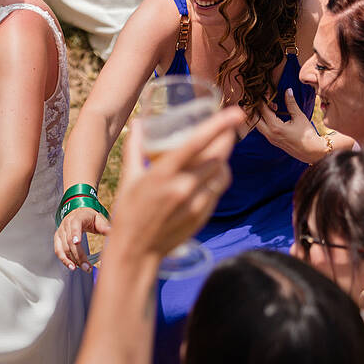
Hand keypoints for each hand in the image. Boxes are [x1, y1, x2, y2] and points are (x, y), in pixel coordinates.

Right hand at [54, 204, 109, 271]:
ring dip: (71, 260)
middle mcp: (66, 224)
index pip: (75, 225)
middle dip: (78, 256)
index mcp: (77, 218)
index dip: (75, 233)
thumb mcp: (98, 219)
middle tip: (87, 267)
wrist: (77, 213)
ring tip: (81, 268)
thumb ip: (103, 226)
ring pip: (64, 248)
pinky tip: (71, 267)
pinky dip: (64, 260)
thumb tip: (111, 232)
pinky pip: (58, 251)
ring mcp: (60, 232)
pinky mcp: (57, 238)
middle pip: (70, 242)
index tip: (77, 242)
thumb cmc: (89, 217)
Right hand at [109, 108, 238, 256]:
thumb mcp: (128, 178)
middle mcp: (183, 186)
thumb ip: (134, 148)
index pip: (196, 143)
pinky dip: (218, 178)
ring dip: (223, 158)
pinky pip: (218, 190)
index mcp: (162, 174)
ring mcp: (196, 202)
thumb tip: (136, 124)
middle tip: (231, 125)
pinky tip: (210, 174)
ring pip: (223, 172)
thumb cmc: (128, 212)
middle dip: (228, 137)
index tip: (236, 112)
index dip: (219, 125)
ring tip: (219, 149)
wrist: (136, 251)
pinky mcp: (203, 215)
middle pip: (218, 155)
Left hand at [255, 88, 319, 162]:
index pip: (263, 110)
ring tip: (271, 106)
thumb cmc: (307, 134)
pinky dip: (264, 120)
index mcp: (275, 127)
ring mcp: (270, 138)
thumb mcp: (299, 117)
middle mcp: (269, 134)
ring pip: (257, 124)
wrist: (311, 151)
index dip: (263, 99)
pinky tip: (273, 113)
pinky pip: (262, 128)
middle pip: (254, 118)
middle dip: (257, 107)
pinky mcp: (272, 140)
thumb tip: (288, 90)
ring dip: (260, 114)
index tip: (266, 92)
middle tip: (264, 99)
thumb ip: (291, 103)